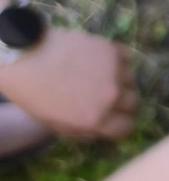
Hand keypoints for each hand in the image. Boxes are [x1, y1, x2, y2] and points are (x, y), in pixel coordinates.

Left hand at [0, 29, 135, 138]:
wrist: (23, 56)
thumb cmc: (32, 93)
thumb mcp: (52, 123)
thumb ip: (82, 130)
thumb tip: (102, 129)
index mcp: (94, 119)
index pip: (126, 127)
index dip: (119, 124)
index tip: (113, 118)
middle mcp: (110, 97)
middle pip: (132, 102)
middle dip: (120, 101)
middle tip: (103, 94)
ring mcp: (114, 71)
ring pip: (130, 79)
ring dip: (118, 79)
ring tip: (99, 75)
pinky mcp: (112, 50)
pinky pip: (126, 59)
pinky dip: (117, 61)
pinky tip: (101, 61)